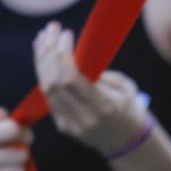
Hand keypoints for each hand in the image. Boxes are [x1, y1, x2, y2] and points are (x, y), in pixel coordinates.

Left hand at [33, 22, 149, 156]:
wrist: (126, 141)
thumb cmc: (129, 106)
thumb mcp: (124, 87)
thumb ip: (101, 74)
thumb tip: (76, 56)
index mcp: (104, 106)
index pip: (72, 79)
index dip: (63, 54)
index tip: (65, 34)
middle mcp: (84, 117)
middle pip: (55, 83)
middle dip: (49, 52)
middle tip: (50, 29)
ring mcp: (71, 124)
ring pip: (47, 89)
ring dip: (42, 61)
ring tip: (42, 39)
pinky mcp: (63, 126)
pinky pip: (49, 96)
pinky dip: (44, 74)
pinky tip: (43, 57)